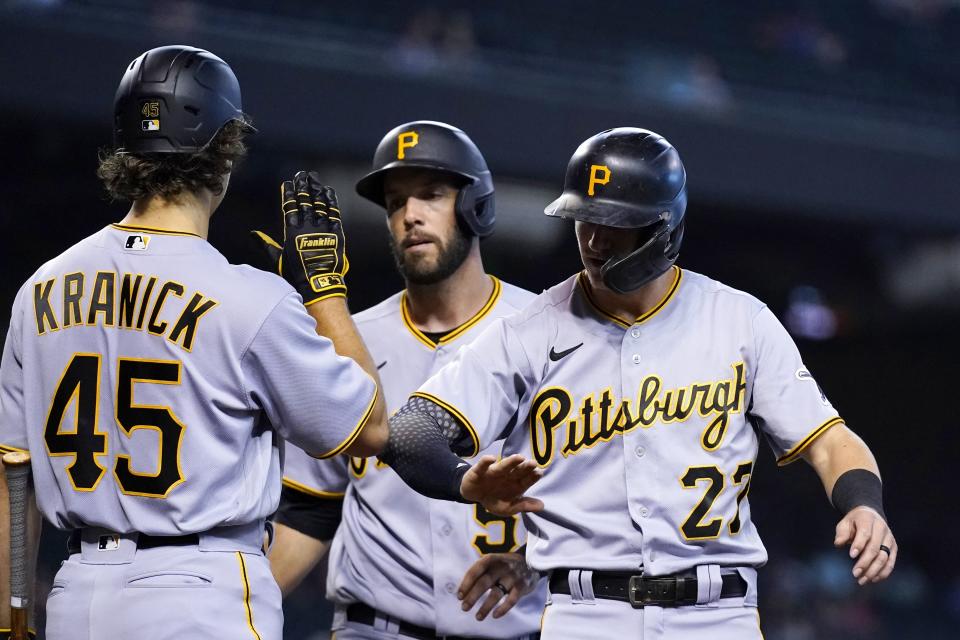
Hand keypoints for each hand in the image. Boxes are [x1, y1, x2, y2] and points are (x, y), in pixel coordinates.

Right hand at [251, 171, 348, 303]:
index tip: (288, 183)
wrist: (318, 285)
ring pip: (320, 204)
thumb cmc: (296, 275)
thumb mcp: (278, 259)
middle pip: (305, 201)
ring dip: (317, 189)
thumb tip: (253, 234)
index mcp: (292, 232)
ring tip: (315, 179)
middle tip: (302, 175)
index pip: (289, 206)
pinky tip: (329, 192)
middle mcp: (307, 227)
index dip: (289, 193)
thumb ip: (266, 244)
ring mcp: (322, 229)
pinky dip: (331, 201)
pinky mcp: (336, 233)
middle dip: (303, 186)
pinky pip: (334, 213)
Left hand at [458, 552, 539, 620]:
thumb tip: (462, 592)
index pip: (476, 570)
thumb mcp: (493, 563)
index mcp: (491, 559)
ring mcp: (513, 576)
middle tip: (464, 608)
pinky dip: (503, 609)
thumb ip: (480, 573)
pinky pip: (512, 599)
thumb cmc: (504, 566)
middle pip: (484, 582)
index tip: (459, 596)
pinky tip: (495, 615)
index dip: (466, 583)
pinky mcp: (522, 586)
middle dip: (473, 596)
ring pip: (497, 593)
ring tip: (478, 617)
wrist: (530, 562)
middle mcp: (502, 566)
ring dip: (486, 606)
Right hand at [460, 454, 543, 516]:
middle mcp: (507, 475)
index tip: (539, 473)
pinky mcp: (480, 470)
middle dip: (525, 467)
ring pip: (503, 466)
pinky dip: (486, 461)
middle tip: (533, 463)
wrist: (473, 495)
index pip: (527, 479)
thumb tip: (542, 506)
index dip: (532, 477)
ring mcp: (494, 472)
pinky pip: (483, 465)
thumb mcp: (508, 508)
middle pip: (518, 471)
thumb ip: (523, 505)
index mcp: (516, 484)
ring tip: (519, 457)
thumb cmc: (494, 500)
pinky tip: (491, 459)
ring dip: (511, 462)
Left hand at [834, 506, 896, 584]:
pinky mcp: (893, 548)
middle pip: (875, 548)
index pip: (865, 533)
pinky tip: (873, 579)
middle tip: (855, 573)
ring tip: (862, 580)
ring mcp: (889, 539)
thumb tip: (838, 544)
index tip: (851, 556)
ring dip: (874, 571)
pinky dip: (883, 572)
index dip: (859, 544)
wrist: (870, 516)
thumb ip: (842, 533)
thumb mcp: (845, 523)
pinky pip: (891, 562)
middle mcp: (882, 528)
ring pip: (884, 557)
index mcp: (868, 519)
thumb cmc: (854, 522)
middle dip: (865, 562)